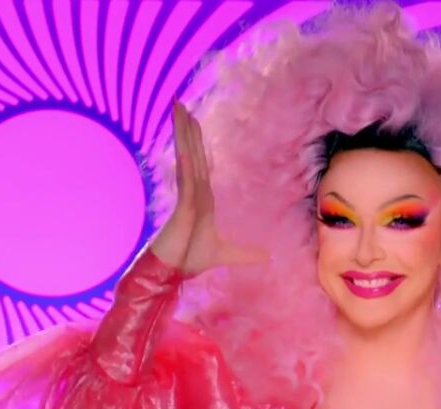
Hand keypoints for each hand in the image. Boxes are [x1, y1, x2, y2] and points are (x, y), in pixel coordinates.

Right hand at [149, 100, 268, 274]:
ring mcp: (187, 197)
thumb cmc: (190, 259)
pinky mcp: (182, 207)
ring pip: (187, 160)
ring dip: (183, 136)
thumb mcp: (226, 254)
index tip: (192, 122)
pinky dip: (186, 163)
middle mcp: (193, 193)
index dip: (195, 142)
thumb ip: (245, 254)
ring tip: (177, 111)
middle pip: (192, 154)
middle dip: (187, 130)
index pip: (200, 164)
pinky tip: (184, 148)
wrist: (172, 272)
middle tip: (181, 104)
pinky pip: (185, 181)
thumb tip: (267, 256)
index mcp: (202, 198)